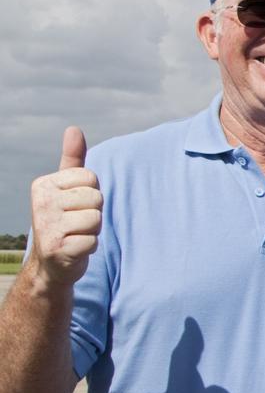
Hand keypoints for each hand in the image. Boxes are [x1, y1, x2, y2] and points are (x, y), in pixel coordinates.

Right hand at [28, 127, 101, 287]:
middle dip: (93, 212)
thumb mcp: (67, 188)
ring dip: (92, 230)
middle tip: (77, 223)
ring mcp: (47, 227)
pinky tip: (75, 249)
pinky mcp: (58, 249)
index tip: (75, 206)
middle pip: (96, 198)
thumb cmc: (65, 220)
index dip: (91, 194)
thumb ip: (72, 159)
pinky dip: (89, 247)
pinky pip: (93, 241)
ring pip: (96, 219)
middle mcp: (41, 203)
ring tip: (76, 235)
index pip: (91, 178)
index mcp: (43, 185)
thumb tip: (74, 129)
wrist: (52, 264)